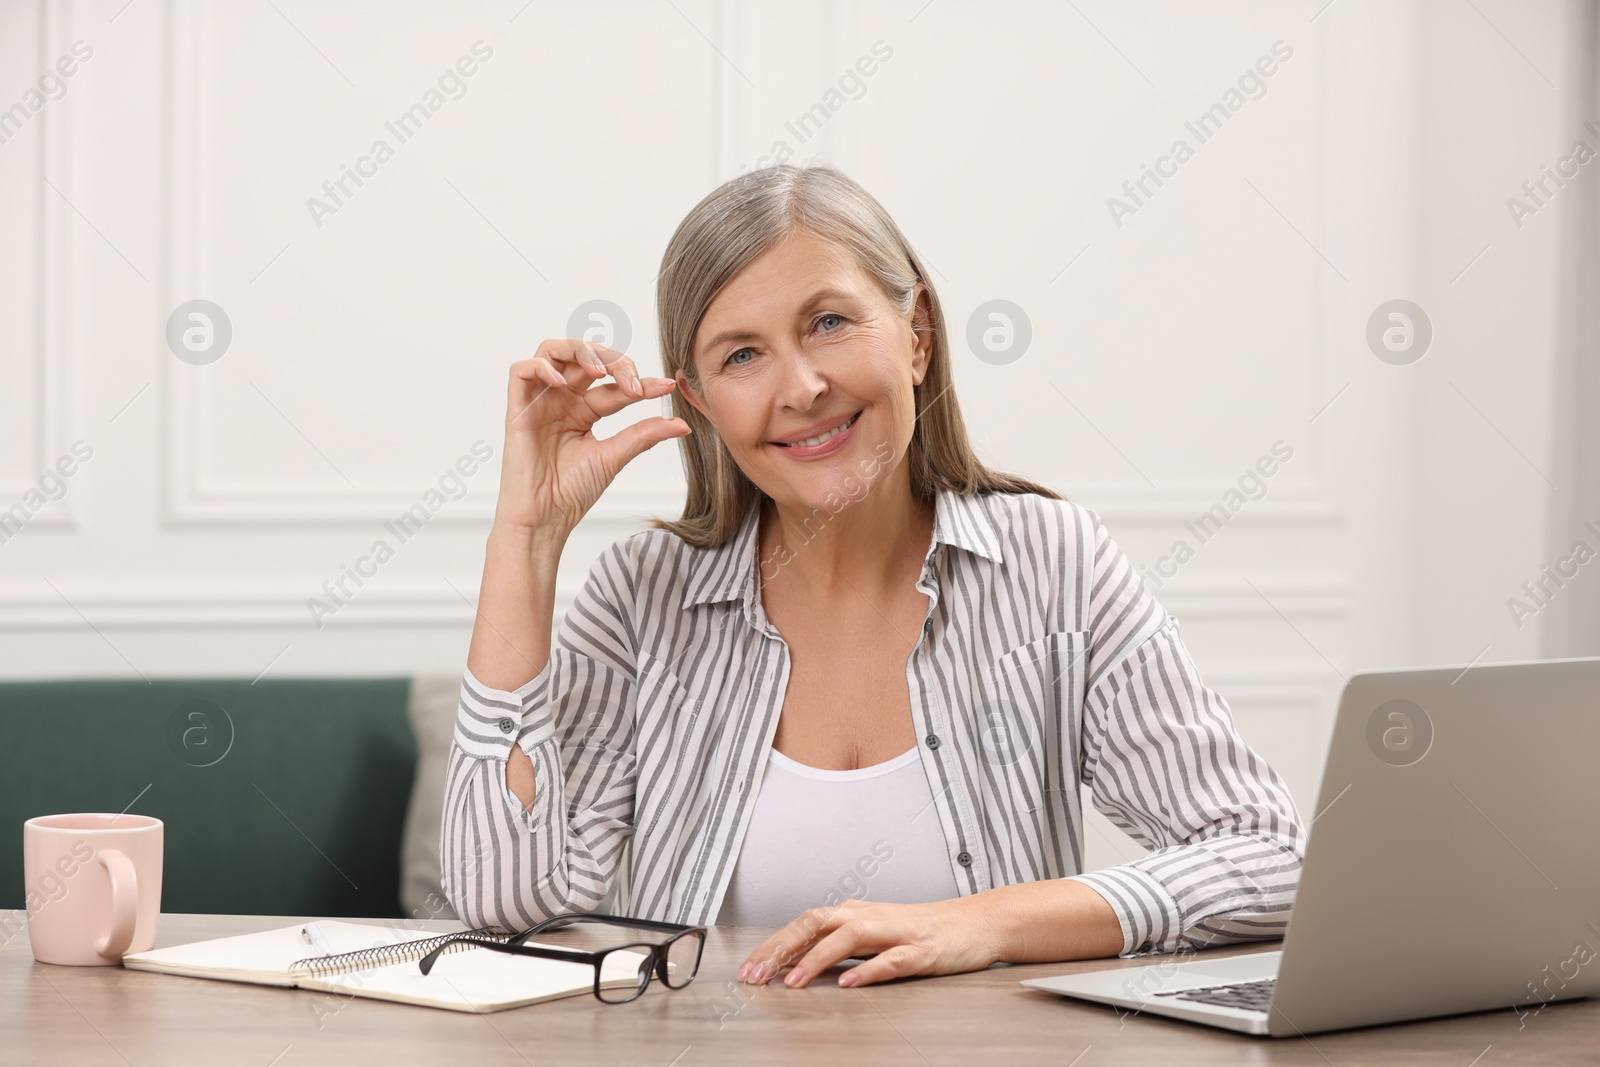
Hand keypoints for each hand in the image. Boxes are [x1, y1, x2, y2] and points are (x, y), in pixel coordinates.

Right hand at [494, 340, 690, 534]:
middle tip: (633, 382)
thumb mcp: (614, 457)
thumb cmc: (571, 492)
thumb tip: (681, 424)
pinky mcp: (517, 408)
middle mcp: (562, 400)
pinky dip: (542, 368)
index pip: (614, 385)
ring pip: (553, 351)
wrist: (545, 518)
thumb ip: (643, 435)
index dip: (640, 381)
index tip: (666, 386)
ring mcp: (540, 402)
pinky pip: (521, 371)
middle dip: (613, 361)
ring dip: (580, 351)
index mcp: (584, 410)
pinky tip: (563, 383)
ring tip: (600, 371)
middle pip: (586, 358)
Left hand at [737, 897, 1000, 989]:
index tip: (747, 970)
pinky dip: (868, 970)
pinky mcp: (921, 950)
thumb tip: (796, 962)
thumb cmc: (922, 931)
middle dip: (781, 949)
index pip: (803, 924)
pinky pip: (891, 959)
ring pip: (847, 937)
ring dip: (816, 959)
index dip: (772, 946)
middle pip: (815, 923)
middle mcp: (868, 917)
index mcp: (854, 914)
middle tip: (756, 976)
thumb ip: (839, 946)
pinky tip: (849, 983)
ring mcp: (895, 932)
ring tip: (794, 982)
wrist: (975, 923)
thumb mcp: (873, 936)